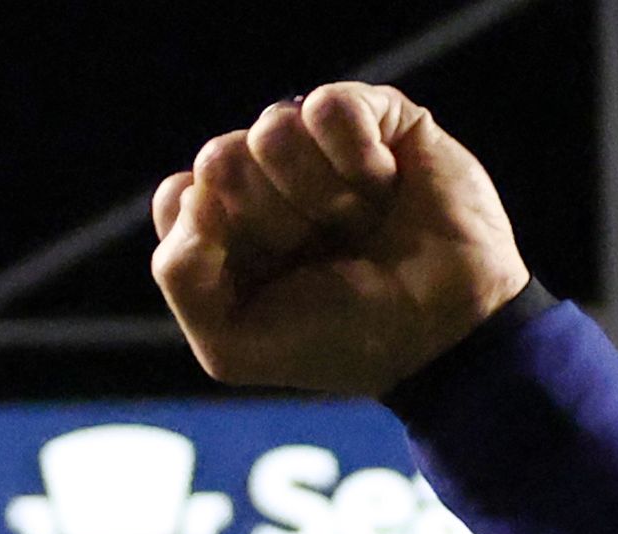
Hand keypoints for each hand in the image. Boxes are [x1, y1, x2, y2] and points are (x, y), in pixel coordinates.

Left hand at [148, 82, 529, 397]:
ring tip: (358, 224)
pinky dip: (354, 158)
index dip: (216, 238)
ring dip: (319, 196)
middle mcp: (264, 179)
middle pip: (220, 158)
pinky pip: (328, 105)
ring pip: (272, 128)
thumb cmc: (336, 341)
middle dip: (272, 222)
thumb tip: (192, 192)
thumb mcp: (230, 345)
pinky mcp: (375, 117)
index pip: (178, 196)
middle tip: (319, 252)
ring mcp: (318, 146)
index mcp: (223, 227)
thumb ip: (179, 274)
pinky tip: (382, 187)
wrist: (439, 335)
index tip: (264, 275)